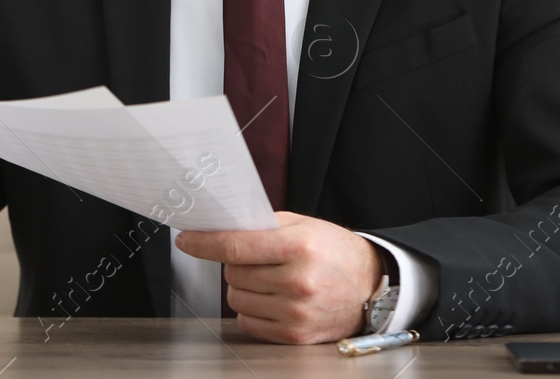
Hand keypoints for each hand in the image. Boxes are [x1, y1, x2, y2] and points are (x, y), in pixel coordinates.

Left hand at [174, 211, 384, 344]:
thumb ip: (263, 226)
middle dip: (234, 263)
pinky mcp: (295, 334)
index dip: (204, 243)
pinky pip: (249, 322)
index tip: (187, 240)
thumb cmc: (335, 252)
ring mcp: (296, 311)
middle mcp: (297, 281)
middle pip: (233, 273)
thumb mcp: (304, 225)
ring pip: (237, 299)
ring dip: (242, 287)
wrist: (372, 287)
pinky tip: (271, 298)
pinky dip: (252, 310)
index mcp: (298, 247)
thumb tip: (221, 227)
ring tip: (267, 279)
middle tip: (255, 259)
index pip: (236, 246)